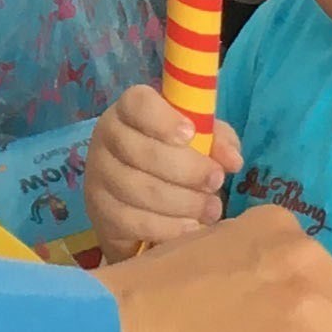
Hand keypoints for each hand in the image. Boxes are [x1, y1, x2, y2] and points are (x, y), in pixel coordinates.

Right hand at [84, 85, 230, 247]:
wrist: (132, 198)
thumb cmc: (170, 155)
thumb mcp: (198, 139)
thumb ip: (217, 141)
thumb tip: (233, 160)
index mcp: (129, 111)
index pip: (137, 104)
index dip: (163, 119)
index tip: (190, 134)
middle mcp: (106, 138)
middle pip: (143, 152)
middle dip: (187, 170)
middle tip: (216, 182)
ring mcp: (99, 176)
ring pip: (140, 190)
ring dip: (183, 202)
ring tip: (211, 209)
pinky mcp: (101, 212)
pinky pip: (134, 221)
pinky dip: (167, 227)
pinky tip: (190, 227)